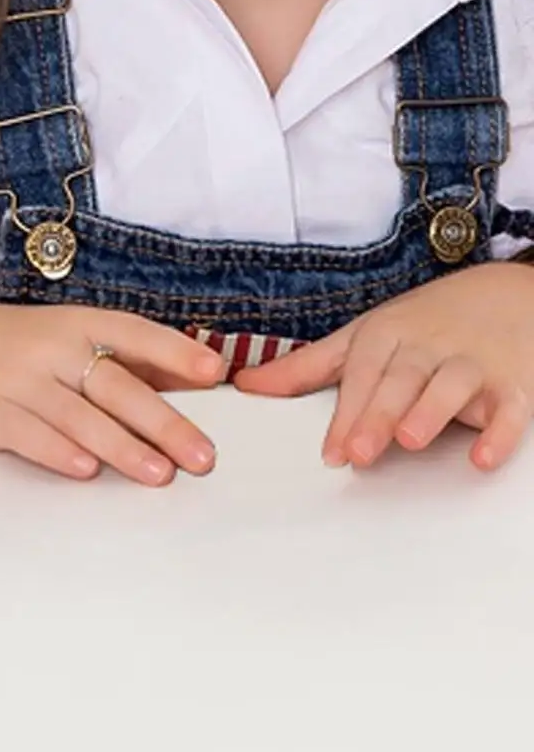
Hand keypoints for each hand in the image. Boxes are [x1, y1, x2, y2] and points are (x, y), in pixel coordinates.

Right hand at [0, 301, 224, 484]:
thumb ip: (120, 358)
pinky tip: (87, 470)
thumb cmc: (7, 346)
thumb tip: (192, 380)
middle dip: (164, 423)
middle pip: (116, 386)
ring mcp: (17, 380)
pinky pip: (29, 435)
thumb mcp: (61, 336)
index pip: (134, 334)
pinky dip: (59, 452)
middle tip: (202, 456)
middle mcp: (50, 348)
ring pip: (79, 416)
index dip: (174, 353)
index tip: (214, 374)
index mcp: (75, 323)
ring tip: (159, 475)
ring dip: (122, 447)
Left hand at [234, 263, 533, 470]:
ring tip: (412, 441)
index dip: (347, 413)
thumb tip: (245, 384)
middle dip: (381, 414)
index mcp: (388, 335)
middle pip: (403, 379)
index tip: (332, 452)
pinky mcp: (514, 383)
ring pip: (453, 385)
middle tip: (360, 451)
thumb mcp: (363, 338)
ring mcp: (473, 363)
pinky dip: (501, 432)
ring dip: (432, 412)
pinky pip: (511, 408)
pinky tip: (484, 457)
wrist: (512, 293)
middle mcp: (429, 347)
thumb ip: (307, 368)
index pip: (362, 374)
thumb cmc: (425, 324)